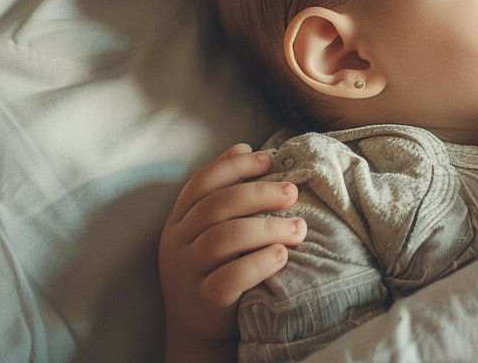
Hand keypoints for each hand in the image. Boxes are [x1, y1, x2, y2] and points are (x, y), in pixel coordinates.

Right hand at [159, 144, 305, 361]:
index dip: (236, 166)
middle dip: (259, 193)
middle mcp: (178, 243)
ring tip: (300, 228)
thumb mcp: (210, 228)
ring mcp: (187, 273)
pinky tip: (283, 255)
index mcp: (179, 220)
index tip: (270, 159)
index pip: (202, 182)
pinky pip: (230, 278)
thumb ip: (223, 189)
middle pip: (216, 206)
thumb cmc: (215, 267)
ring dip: (268, 228)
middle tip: (293, 192)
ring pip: (224, 239)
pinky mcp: (204, 302)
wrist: (198, 330)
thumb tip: (244, 146)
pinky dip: (260, 262)